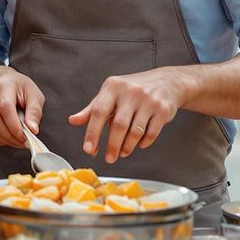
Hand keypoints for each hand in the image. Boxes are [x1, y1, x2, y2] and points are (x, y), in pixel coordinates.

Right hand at [0, 66, 44, 147]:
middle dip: (11, 137)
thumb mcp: (34, 95)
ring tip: (18, 141)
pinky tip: (8, 138)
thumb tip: (32, 129)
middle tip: (24, 142)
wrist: (3, 83)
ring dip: (6, 140)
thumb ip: (34, 111)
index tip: (25, 137)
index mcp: (3, 86)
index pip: (5, 108)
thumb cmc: (20, 88)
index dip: (14, 126)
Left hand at [69, 68, 187, 163]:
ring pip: (135, 131)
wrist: (167, 81)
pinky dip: (143, 143)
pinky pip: (151, 133)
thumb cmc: (133, 89)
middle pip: (118, 125)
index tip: (88, 149)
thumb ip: (92, 109)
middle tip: (109, 158)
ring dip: (127, 147)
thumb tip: (73, 120)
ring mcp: (148, 100)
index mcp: (113, 87)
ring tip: (122, 152)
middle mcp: (130, 92)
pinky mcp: (162, 110)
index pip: (99, 112)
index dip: (92, 132)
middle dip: (112, 146)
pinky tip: (139, 144)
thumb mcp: (110, 93)